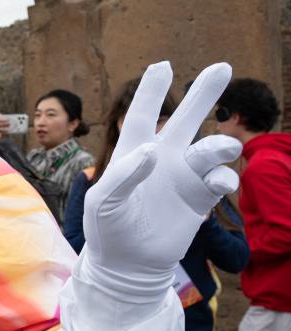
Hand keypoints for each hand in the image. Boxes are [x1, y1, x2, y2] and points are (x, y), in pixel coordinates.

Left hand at [79, 62, 240, 304]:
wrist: (127, 264)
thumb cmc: (107, 229)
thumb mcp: (105, 202)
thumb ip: (124, 175)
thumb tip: (152, 150)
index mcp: (132, 153)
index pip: (141, 115)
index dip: (151, 91)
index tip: (162, 65)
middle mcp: (162, 159)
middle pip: (185, 119)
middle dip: (203, 94)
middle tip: (222, 67)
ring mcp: (183, 177)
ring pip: (210, 148)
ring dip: (220, 145)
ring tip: (222, 149)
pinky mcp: (199, 198)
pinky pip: (220, 179)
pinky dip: (224, 177)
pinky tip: (220, 183)